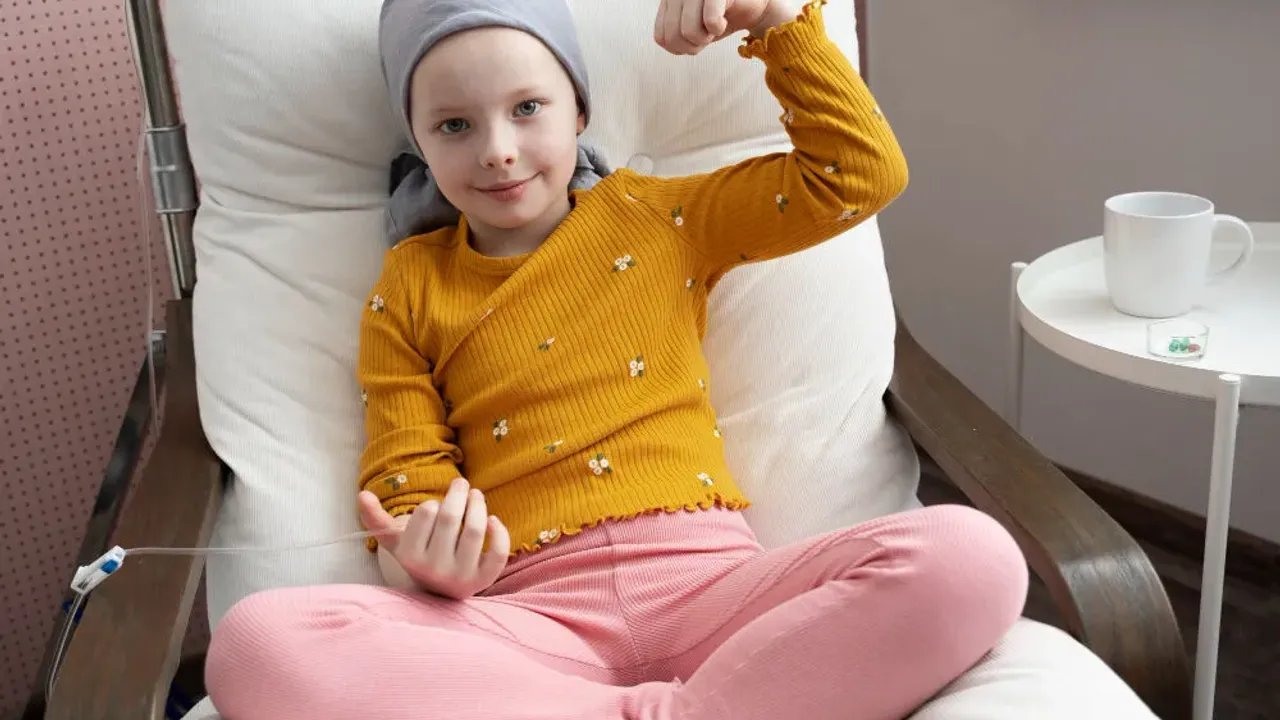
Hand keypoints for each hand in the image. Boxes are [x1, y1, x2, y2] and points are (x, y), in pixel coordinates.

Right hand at [359, 477, 510, 599]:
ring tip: (476, 495)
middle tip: (461, 482)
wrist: (438, 592)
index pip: (426, 513)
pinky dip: (500, 532)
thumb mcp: (397, 542)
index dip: (432, 503)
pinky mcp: (484, 580)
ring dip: (478, 504)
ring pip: (476, 530)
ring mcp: (461, 576)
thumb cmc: (419, 555)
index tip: (434, 505)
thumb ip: (377, 520)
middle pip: (452, 518)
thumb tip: (362, 495)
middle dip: (458, 493)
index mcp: (411, 557)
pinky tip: (493, 519)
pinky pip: (498, 553)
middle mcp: (435, 569)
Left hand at [653, 0, 794, 54]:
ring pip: (688, 31)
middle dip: (693, 46)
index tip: (697, 39)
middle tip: (708, 34)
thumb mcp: (692, 29)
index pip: (661, 38)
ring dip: (706, 37)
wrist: (752, 4)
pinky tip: (723, 21)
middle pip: (673, 37)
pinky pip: (710, 20)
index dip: (681, 48)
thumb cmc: (721, 16)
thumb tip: (670, 44)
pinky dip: (718, 28)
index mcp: (668, 1)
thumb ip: (674, 37)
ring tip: (715, 26)